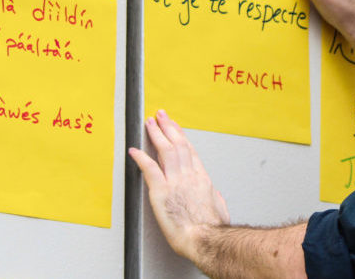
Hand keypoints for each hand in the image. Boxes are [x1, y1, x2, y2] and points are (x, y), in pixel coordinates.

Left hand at [129, 110, 229, 260]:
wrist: (205, 238)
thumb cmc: (212, 228)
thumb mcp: (220, 208)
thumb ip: (215, 197)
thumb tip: (214, 194)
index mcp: (202, 178)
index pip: (189, 150)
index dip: (180, 136)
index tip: (175, 127)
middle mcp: (188, 175)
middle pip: (177, 144)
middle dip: (168, 127)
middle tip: (160, 116)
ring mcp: (174, 182)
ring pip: (164, 151)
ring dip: (156, 134)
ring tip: (149, 124)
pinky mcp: (161, 192)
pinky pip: (149, 169)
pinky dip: (141, 158)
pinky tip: (134, 150)